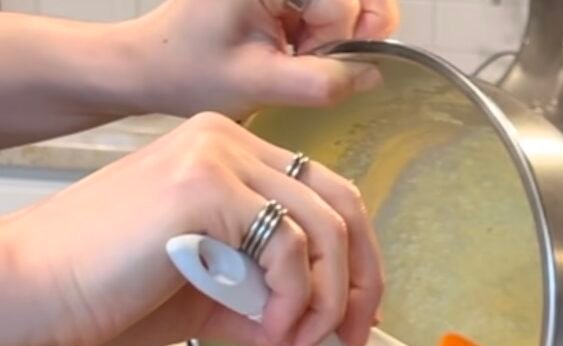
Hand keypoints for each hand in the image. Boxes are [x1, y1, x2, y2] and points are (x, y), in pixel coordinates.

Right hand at [2, 114, 382, 345]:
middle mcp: (230, 144)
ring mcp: (218, 158)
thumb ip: (267, 311)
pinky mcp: (206, 187)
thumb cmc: (106, 291)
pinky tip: (271, 334)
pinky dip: (295, 303)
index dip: (357, 263)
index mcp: (230, 160)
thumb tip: (325, 339)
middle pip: (343, 205)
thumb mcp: (208, 304)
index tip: (358, 318)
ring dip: (326, 305)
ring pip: (325, 230)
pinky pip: (288, 249)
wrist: (37, 288)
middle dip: (361, 283)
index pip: (326, 198)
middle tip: (357, 338)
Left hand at [130, 0, 397, 115]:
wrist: (155, 64)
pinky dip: (321, 26)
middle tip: (302, 56)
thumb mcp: (259, 84)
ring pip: (347, 0)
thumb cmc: (192, 71)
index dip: (334, 37)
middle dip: (341, 31)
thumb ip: (319, 82)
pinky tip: (295, 41)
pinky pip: (328, 3)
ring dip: (334, 30)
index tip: (300, 60)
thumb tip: (373, 74)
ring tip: (296, 49)